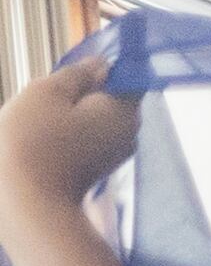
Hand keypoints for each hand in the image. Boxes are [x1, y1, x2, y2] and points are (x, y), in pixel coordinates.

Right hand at [0, 53, 137, 216]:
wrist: (28, 200)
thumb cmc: (33, 139)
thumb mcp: (48, 91)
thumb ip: (78, 74)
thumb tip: (102, 64)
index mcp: (124, 110)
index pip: (127, 77)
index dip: (102, 67)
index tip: (74, 70)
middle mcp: (128, 133)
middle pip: (110, 97)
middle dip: (82, 90)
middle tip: (51, 97)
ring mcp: (115, 154)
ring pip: (95, 116)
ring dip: (70, 110)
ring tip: (44, 118)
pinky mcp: (98, 167)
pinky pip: (87, 136)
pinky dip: (69, 130)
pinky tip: (46, 134)